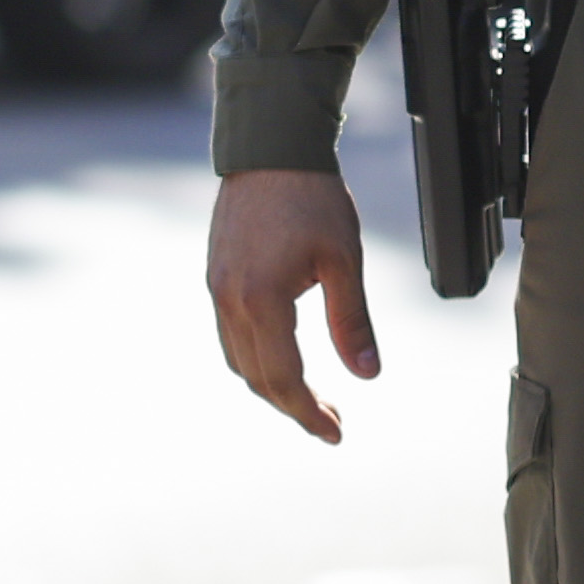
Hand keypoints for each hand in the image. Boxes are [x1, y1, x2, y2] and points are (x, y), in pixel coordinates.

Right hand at [206, 167, 380, 443]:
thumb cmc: (311, 198)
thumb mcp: (343, 261)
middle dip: (292, 406)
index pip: (283, 378)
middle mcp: (229, 301)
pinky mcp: (216, 277)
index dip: (309, 412)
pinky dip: (257, 357)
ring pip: (239, 360)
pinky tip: (283, 356)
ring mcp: (217, 289)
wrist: (269, 150)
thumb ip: (351, 321)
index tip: (335, 433)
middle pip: (256, 378)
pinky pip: (231, 335)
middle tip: (330, 420)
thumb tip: (367, 374)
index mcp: (261, 300)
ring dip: (272, 385)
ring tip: (309, 395)